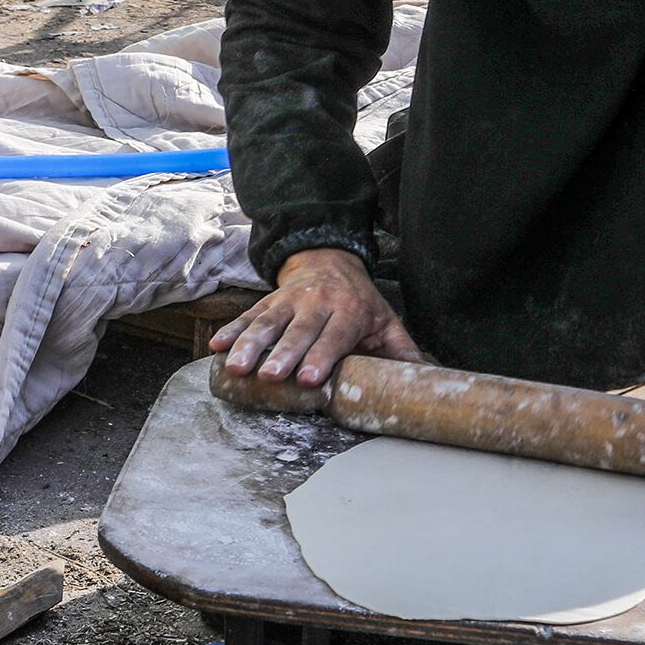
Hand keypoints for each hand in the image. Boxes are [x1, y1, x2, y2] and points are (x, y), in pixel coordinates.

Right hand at [213, 248, 427, 386]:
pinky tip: (216, 347)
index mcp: (350, 312)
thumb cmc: (361, 303)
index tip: (309, 378)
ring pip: (268, 323)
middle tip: (270, 376)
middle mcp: (318, 304)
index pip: (335, 336)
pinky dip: (231, 331)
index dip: (322, 356)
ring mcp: (289, 302)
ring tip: (236, 367)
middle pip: (298, 331)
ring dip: (250, 345)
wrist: (330, 261)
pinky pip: (247, 317)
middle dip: (283, 354)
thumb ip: (402, 353)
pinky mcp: (268, 301)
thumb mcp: (386, 323)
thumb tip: (428, 383)